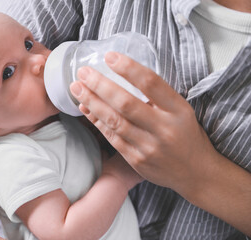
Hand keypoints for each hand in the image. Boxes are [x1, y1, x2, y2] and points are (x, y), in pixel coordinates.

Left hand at [69, 51, 218, 198]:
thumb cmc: (186, 135)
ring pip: (114, 121)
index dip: (128, 68)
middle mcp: (163, 128)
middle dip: (100, 85)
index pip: (151, 83)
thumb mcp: (181, 110)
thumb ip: (158, 96)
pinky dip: (96, 121)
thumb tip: (125, 75)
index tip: (109, 56)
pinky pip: (112, 137)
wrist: (196, 173)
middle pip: (126, 103)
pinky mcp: (136, 160)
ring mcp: (149, 146)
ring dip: (92, 103)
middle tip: (83, 72)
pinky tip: (86, 108)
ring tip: (77, 88)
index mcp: (177, 109)